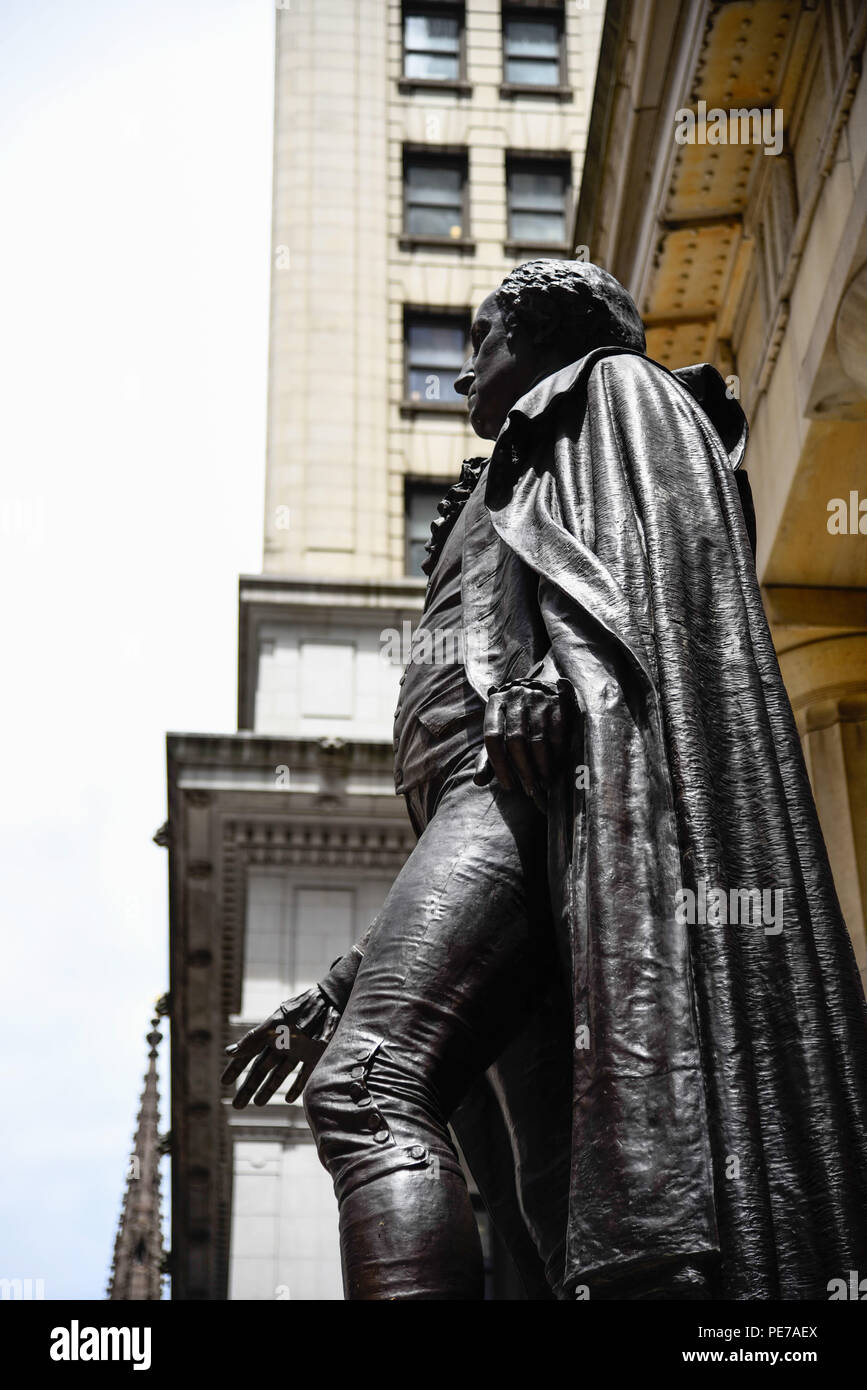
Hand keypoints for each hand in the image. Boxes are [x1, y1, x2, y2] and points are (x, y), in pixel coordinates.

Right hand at [220, 987, 339, 1107]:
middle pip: (261, 1070)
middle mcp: (282, 1046)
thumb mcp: (274, 1027)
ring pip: (280, 1074)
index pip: (248, 1055)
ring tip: (257, 1104)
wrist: (330, 1003)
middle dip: (248, 1087)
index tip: (224, 1082)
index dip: (236, 1068)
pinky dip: (297, 1087)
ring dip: (269, 1089)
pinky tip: (290, 1099)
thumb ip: (253, 1040)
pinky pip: (304, 1075)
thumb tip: (228, 1052)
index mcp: (270, 1036)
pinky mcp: (315, 1056)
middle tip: (236, 1105)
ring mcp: (298, 1052)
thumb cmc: (299, 1013)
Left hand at [474, 680, 574, 805]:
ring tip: (542, 784)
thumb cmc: (514, 721)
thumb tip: (478, 781)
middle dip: (523, 769)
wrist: (541, 689)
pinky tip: (555, 770)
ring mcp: (538, 698)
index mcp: (495, 703)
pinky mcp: (558, 703)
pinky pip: (557, 736)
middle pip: (516, 740)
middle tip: (529, 790)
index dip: (499, 765)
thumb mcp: (498, 734)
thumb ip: (488, 758)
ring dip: (541, 767)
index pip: (492, 737)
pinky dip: (556, 756)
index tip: (508, 786)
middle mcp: (515, 697)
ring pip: (538, 740)